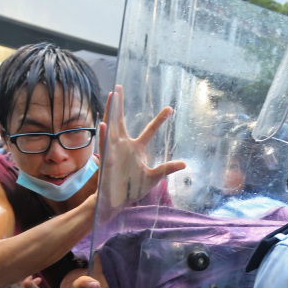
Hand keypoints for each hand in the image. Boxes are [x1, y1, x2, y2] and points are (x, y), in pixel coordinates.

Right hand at [98, 85, 185, 207]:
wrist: (117, 201)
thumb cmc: (132, 188)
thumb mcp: (153, 177)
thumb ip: (166, 169)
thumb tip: (184, 164)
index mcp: (136, 148)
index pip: (149, 130)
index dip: (159, 119)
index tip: (170, 108)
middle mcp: (124, 144)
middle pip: (122, 120)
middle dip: (120, 104)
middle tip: (120, 87)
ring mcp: (114, 150)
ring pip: (111, 126)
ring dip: (111, 111)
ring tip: (111, 95)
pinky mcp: (107, 159)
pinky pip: (104, 145)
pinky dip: (104, 135)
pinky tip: (103, 123)